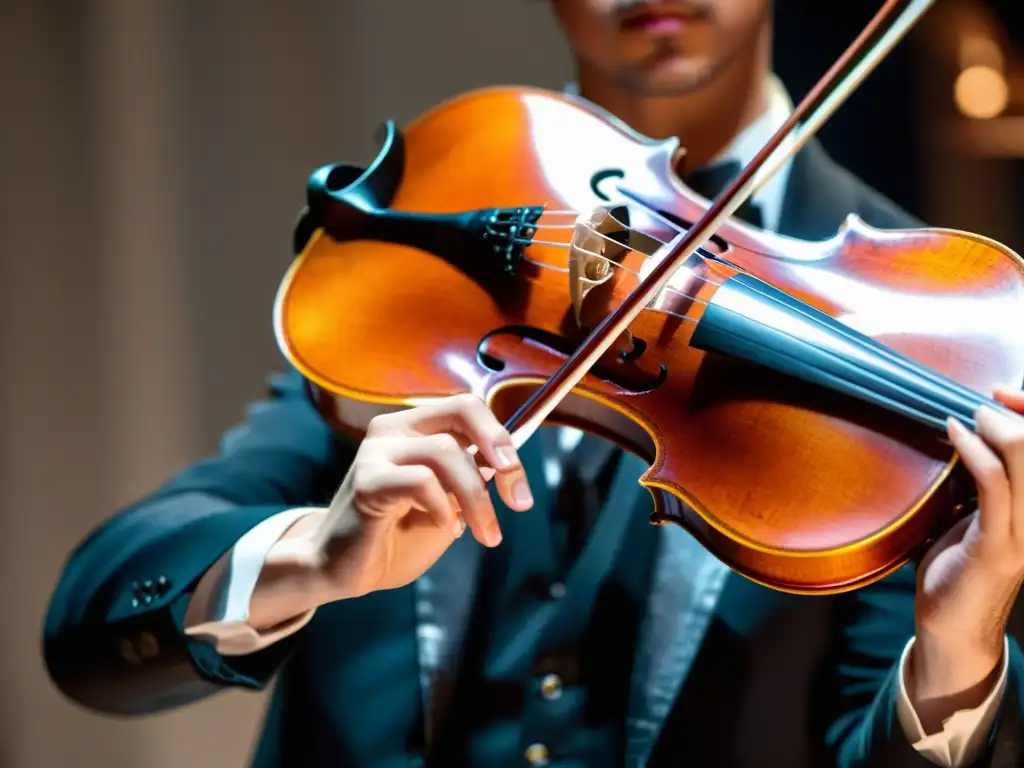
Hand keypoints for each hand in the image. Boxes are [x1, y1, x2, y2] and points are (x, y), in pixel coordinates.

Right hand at [256, 394, 533, 622]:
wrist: (344, 571)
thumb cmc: (396, 535)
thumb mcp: (448, 503)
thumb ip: (471, 477)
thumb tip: (505, 461)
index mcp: (414, 427)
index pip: (467, 407)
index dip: (501, 437)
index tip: (517, 481)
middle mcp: (394, 429)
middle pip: (462, 410)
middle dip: (500, 452)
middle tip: (518, 499)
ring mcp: (377, 451)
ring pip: (447, 452)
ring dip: (478, 499)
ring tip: (485, 534)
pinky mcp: (366, 481)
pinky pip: (421, 482)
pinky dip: (444, 509)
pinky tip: (444, 528)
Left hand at [908, 388, 1023, 731]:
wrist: (951, 627)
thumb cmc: (959, 567)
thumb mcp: (975, 516)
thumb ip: (982, 483)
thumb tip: (965, 432)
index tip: (1006, 392)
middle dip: (1023, 413)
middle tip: (990, 397)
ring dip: (999, 429)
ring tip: (973, 415)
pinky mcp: (999, 548)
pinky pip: (994, 488)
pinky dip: (974, 452)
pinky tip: (955, 433)